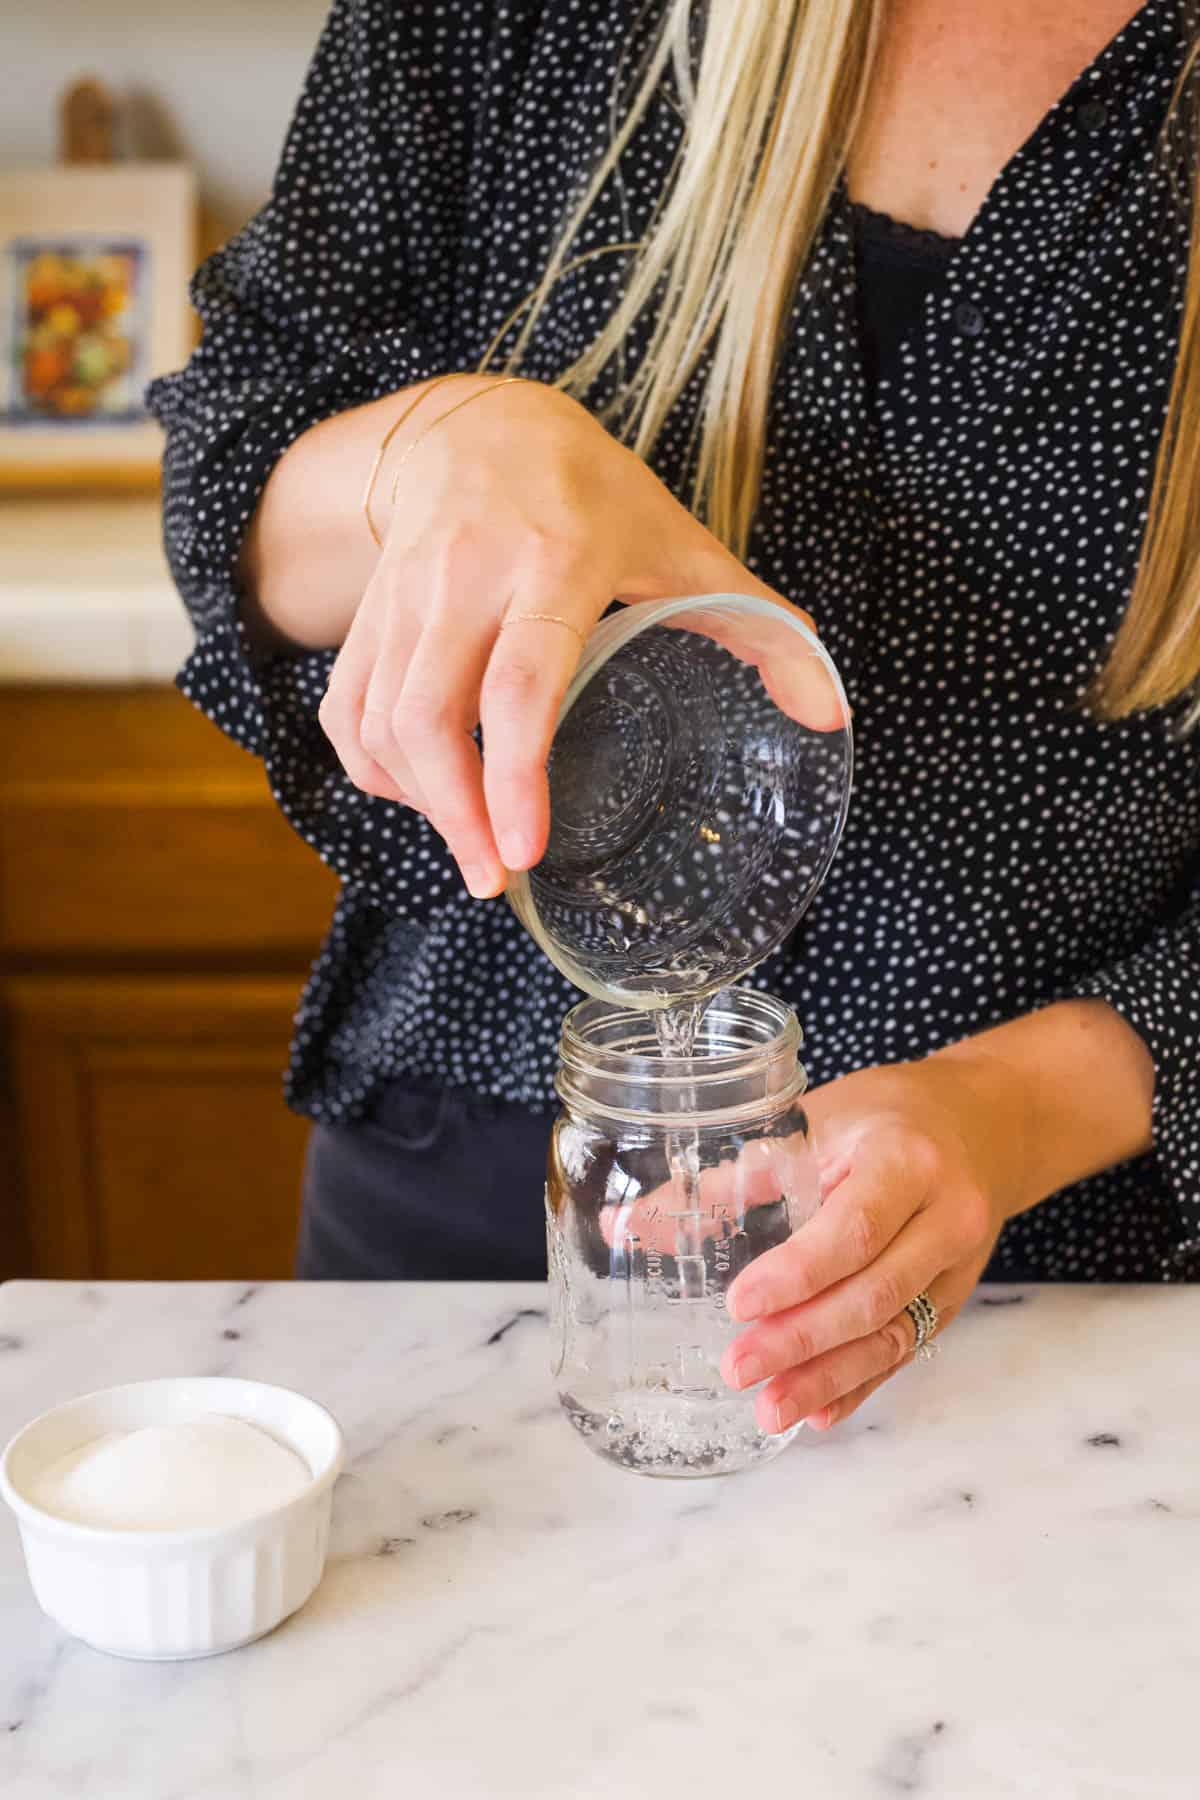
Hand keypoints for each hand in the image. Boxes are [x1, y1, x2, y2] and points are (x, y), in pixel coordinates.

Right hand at [316, 373, 828, 896]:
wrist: (477, 422)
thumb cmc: (590, 492)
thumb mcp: (682, 543)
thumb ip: (759, 626)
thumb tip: (830, 712)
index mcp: (554, 562)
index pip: (520, 683)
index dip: (514, 775)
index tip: (523, 852)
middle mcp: (466, 577)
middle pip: (429, 717)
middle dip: (454, 815)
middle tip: (495, 881)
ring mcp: (405, 594)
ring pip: (379, 720)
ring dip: (419, 802)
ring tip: (472, 849)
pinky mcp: (369, 612)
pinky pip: (348, 709)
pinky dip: (375, 768)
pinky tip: (420, 797)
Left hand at [719, 1047, 1031, 1432]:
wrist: (986, 1124)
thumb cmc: (888, 1113)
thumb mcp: (817, 1120)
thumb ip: (733, 1177)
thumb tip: (625, 1220)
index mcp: (907, 1161)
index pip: (853, 1229)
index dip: (797, 1273)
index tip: (740, 1303)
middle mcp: (944, 1218)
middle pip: (872, 1293)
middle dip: (801, 1339)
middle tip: (736, 1367)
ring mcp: (956, 1266)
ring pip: (893, 1334)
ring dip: (827, 1376)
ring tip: (768, 1408)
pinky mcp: (953, 1298)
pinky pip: (907, 1350)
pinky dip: (860, 1385)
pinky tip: (817, 1413)